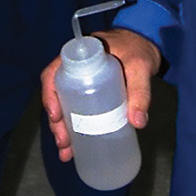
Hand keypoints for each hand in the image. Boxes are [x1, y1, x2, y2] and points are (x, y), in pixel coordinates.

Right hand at [42, 27, 160, 161]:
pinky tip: (75, 148)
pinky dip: (74, 129)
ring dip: (62, 131)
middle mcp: (74, 70)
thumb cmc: (139, 49)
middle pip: (56, 96)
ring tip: (67, 152)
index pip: (53, 73)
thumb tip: (138, 122)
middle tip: (64, 143)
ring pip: (64, 107)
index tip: (56, 116)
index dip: (49, 95)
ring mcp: (81, 83)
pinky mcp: (90, 94)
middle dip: (56, 123)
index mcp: (79, 56)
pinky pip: (76, 111)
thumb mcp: (141, 67)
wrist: (146, 43)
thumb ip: (140, 92)